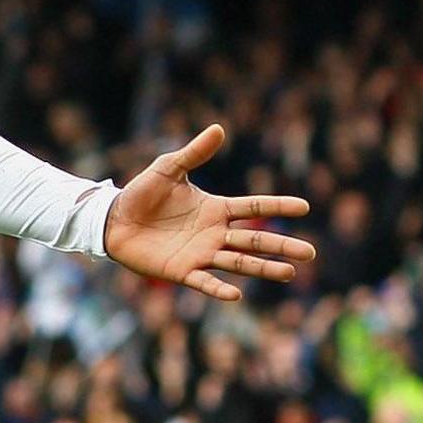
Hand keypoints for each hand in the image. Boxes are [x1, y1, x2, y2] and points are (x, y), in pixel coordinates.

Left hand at [102, 126, 314, 300]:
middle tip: (309, 253)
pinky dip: (219, 289)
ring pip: (239, 262)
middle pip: (255, 240)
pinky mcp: (182, 271)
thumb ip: (194, 153)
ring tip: (289, 272)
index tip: (305, 207)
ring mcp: (201, 254)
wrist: (114, 220)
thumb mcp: (168, 168)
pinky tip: (235, 293)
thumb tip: (218, 128)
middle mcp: (214, 234)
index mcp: (216, 209)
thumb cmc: (142, 193)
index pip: (254, 207)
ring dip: (263, 268)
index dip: (278, 206)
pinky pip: (204, 282)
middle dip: (281, 246)